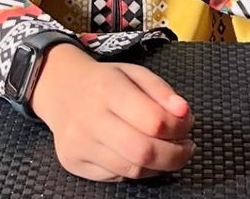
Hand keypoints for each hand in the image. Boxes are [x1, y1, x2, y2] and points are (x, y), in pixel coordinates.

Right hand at [31, 44, 195, 181]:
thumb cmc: (105, 81)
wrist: (61, 89)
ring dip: (159, 166)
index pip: (153, 120)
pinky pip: (115, 176)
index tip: (188, 125)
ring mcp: (79, 143)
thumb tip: (185, 114)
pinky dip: (136, 170)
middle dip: (174, 156)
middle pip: (143, 152)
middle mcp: (89, 117)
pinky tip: (140, 156)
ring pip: (131, 169)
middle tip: (186, 148)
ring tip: (168, 152)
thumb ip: (162, 91)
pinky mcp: (73, 162)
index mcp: (107, 87)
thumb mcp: (134, 73)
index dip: (178, 128)